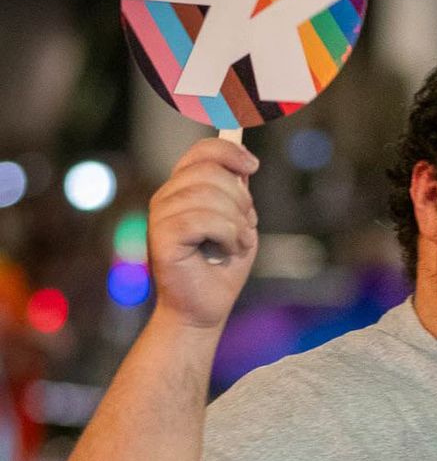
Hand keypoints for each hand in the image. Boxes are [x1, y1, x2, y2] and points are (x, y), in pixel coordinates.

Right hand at [148, 138, 259, 331]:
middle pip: (209, 171)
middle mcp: (166, 198)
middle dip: (240, 198)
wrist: (205, 309)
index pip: (201, 152)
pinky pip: (203, 219)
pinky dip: (227, 234)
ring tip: (239, 242)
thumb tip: (244, 163)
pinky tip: (229, 249)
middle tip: (246, 226)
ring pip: (207, 195)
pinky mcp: (162, 238)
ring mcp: (160, 216)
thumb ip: (237, 194)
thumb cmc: (221, 269)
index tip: (253, 166)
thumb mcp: (238, 223)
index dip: (228, 151)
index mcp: (182, 190)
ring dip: (237, 221)